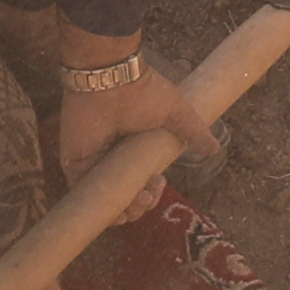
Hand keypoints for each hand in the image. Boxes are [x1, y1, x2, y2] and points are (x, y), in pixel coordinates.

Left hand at [44, 41, 212, 189]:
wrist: (113, 80)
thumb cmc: (142, 92)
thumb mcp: (176, 112)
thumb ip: (193, 131)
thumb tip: (215, 148)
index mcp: (131, 148)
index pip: (140, 181)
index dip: (151, 191)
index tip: (161, 181)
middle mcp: (111, 158)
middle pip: (124, 195)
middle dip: (140, 205)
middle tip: (150, 195)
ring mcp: (92, 162)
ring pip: (107, 199)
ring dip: (125, 209)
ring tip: (141, 199)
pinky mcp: (74, 165)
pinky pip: (86, 195)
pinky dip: (104, 205)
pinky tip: (124, 204)